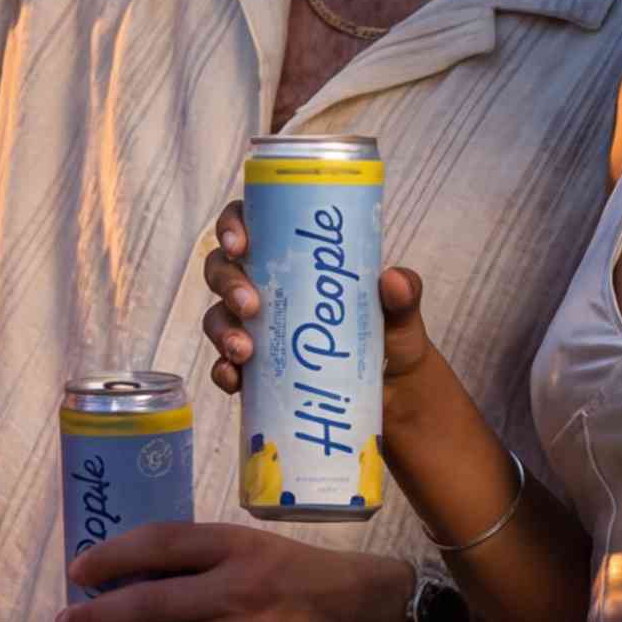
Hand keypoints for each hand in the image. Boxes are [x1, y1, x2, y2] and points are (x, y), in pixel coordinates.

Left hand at [56, 524, 412, 621]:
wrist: (371, 615)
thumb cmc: (299, 580)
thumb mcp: (254, 550)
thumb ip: (202, 561)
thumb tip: (127, 579)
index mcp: (235, 548)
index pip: (162, 542)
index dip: (113, 555)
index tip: (78, 571)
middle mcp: (241, 589)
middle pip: (154, 602)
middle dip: (100, 617)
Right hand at [195, 206, 452, 408]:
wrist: (393, 395)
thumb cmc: (391, 338)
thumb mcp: (401, 315)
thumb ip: (404, 297)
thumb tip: (393, 280)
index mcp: (294, 258)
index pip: (251, 225)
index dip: (232, 226)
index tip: (241, 243)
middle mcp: (266, 286)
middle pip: (222, 269)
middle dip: (227, 283)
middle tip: (249, 304)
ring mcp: (255, 328)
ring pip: (217, 316)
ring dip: (222, 330)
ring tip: (244, 351)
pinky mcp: (254, 368)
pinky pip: (225, 365)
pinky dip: (224, 371)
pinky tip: (235, 379)